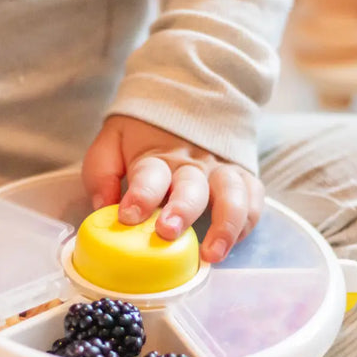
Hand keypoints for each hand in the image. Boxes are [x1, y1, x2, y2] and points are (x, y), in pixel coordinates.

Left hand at [82, 116, 264, 262]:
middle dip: (182, 211)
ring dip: (225, 226)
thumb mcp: (114, 141)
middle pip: (192, 189)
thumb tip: (104, 208)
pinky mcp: (244, 179)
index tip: (128, 216)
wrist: (190, 101)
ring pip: (233, 197)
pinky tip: (232, 244)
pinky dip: (247, 224)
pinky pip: (254, 201)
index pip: (150, 175)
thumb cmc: (147, 133)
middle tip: (168, 233)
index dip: (140, 196)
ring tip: (212, 254)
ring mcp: (222, 172)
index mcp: (157, 157)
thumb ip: (102, 171)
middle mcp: (193, 165)